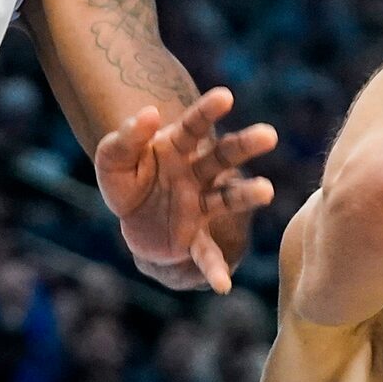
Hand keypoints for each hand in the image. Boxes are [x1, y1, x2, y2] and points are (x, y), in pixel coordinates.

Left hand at [95, 87, 277, 292]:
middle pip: (223, 156)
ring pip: (227, 199)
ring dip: (247, 195)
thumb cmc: (125, 179)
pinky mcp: (193, 237)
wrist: (132, 217)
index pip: (194, 126)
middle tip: (270, 135)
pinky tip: (222, 286)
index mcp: (176, 148)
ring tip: (267, 191)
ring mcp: (199, 205)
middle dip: (245, 145)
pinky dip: (215, 269)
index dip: (209, 111)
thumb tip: (148, 114)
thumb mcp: (113, 159)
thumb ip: (127, 137)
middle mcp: (196, 174)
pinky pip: (206, 254)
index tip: (226, 95)